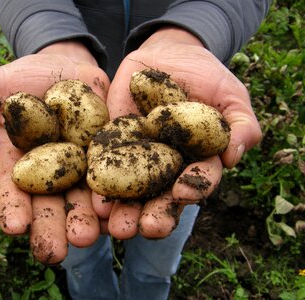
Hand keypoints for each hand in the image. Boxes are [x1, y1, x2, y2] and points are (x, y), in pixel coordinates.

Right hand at [0, 41, 108, 263]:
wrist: (66, 66)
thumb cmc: (24, 78)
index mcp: (20, 164)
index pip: (12, 191)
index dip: (12, 208)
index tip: (13, 227)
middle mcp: (51, 172)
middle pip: (50, 204)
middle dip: (52, 228)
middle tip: (55, 252)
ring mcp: (82, 166)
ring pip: (84, 198)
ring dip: (87, 220)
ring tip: (89, 237)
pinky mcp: (109, 154)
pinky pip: (115, 176)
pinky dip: (117, 195)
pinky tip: (119, 213)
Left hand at [93, 27, 261, 238]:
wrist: (168, 54)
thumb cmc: (206, 76)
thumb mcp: (230, 95)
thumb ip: (240, 124)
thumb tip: (234, 156)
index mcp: (196, 161)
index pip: (197, 181)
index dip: (193, 188)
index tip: (183, 192)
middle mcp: (166, 167)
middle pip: (161, 197)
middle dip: (155, 214)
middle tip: (146, 229)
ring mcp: (137, 158)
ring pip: (131, 191)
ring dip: (124, 210)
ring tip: (115, 227)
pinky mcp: (112, 144)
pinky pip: (104, 164)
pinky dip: (99, 182)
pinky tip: (92, 199)